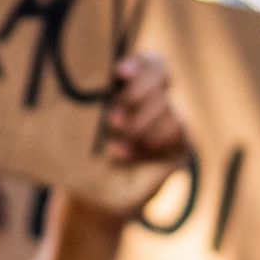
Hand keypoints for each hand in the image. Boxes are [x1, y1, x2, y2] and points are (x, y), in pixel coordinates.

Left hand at [38, 53, 192, 259]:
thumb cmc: (80, 154)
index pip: (151, 62)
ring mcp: (170, 123)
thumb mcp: (80, 125)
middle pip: (161, 77)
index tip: (119, 74)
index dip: (140, 64)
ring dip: (140, 125)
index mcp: (133, 87)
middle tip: (111, 120)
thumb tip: (90, 76)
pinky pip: (178, 132)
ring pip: (169, 106)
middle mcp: (155, 100)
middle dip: (135, 96)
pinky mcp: (179, 147)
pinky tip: (125, 155)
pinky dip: (149, 144)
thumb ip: (92, 99)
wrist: (90, 197)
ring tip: (113, 146)